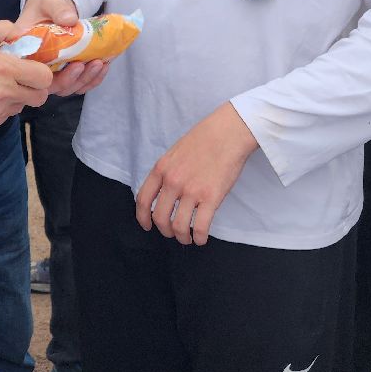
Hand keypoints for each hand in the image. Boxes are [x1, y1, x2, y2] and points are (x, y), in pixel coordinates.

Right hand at [0, 22, 52, 131]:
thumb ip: (2, 29)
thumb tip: (19, 33)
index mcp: (4, 69)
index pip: (44, 78)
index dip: (42, 72)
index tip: (33, 68)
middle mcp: (3, 93)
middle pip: (40, 98)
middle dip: (35, 88)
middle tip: (23, 80)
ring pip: (21, 107)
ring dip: (16, 98)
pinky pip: (4, 117)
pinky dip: (0, 108)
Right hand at [15, 0, 111, 96]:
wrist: (53, 3)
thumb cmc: (45, 2)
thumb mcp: (49, 0)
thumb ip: (58, 9)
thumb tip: (70, 19)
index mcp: (23, 48)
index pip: (31, 72)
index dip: (51, 77)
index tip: (75, 65)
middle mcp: (33, 64)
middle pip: (49, 84)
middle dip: (72, 79)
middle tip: (89, 64)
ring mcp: (49, 69)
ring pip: (64, 87)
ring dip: (84, 80)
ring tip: (99, 64)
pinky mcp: (63, 70)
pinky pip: (76, 83)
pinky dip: (90, 80)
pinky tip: (102, 67)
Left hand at [136, 103, 258, 245]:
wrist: (228, 132)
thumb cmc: (205, 139)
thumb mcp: (175, 152)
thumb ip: (167, 171)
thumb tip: (164, 192)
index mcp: (162, 169)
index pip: (143, 199)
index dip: (143, 217)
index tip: (147, 226)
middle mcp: (173, 181)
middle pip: (159, 217)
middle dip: (165, 230)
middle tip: (172, 233)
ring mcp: (191, 190)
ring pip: (179, 227)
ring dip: (182, 237)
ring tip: (187, 238)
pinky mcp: (211, 198)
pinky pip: (200, 227)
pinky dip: (199, 238)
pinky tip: (201, 239)